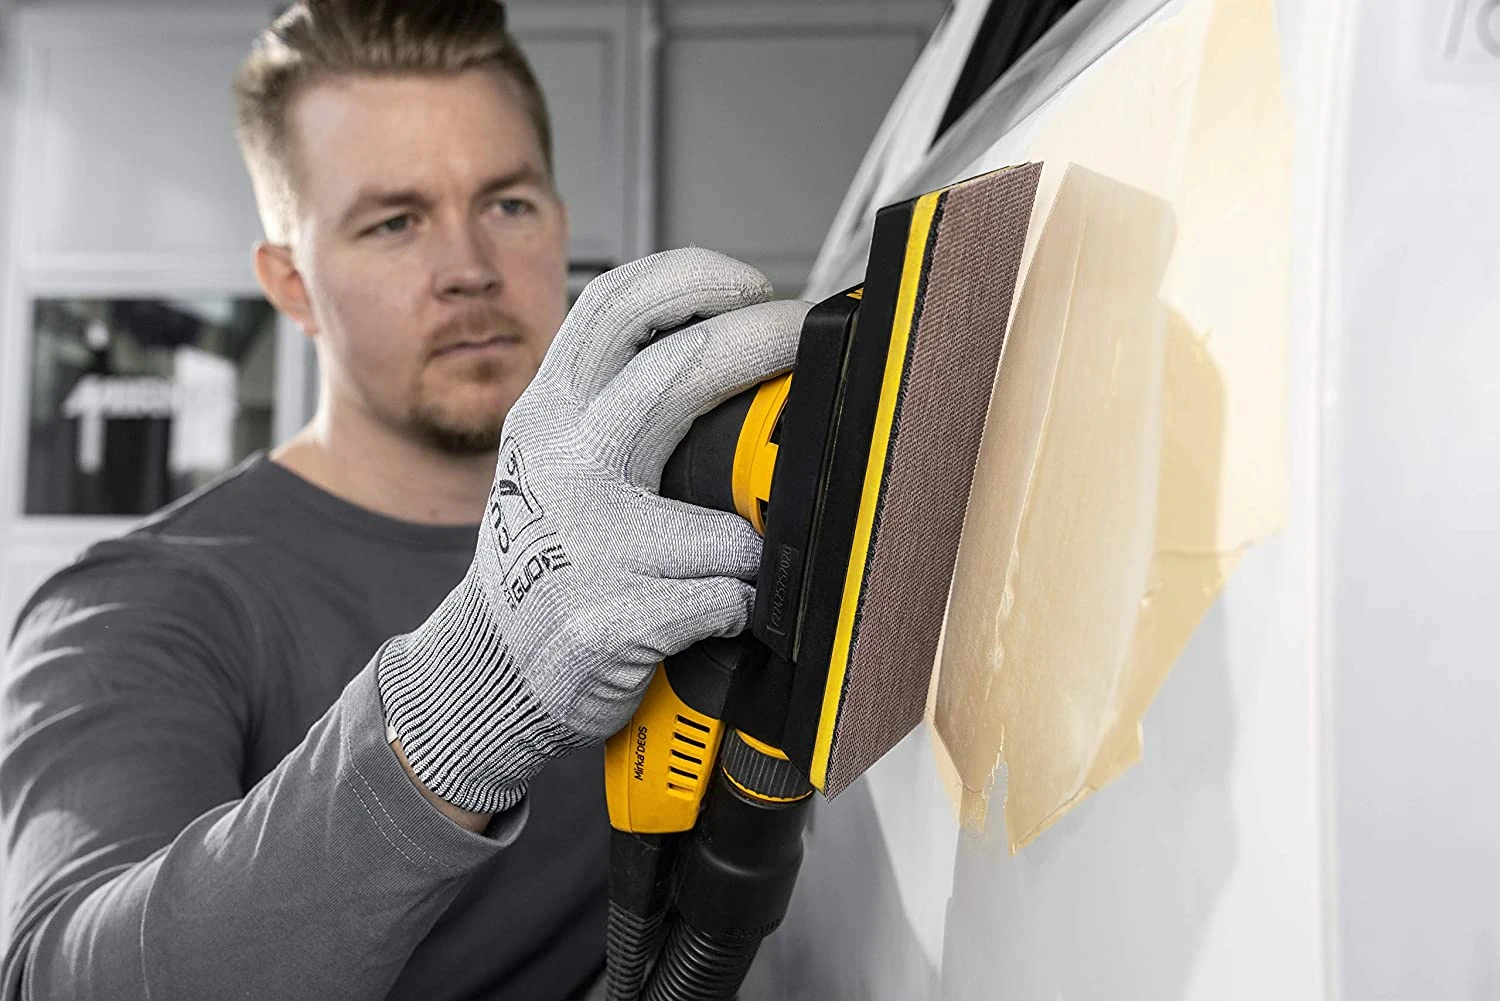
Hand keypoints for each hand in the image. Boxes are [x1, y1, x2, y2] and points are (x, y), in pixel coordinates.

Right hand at [377, 249, 809, 814]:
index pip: (618, 306)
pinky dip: (736, 609)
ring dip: (751, 546)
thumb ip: (614, 398)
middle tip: (803, 341)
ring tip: (725, 561)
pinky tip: (705, 615)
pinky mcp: (613, 617)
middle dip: (763, 341)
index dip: (696, 277)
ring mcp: (588, 543)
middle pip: (681, 369)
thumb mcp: (553, 455)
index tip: (752, 286)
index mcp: (548, 413)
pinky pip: (728, 598)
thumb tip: (731, 339)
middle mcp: (563, 464)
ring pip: (730, 522)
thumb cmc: (550, 555)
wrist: (493, 668)